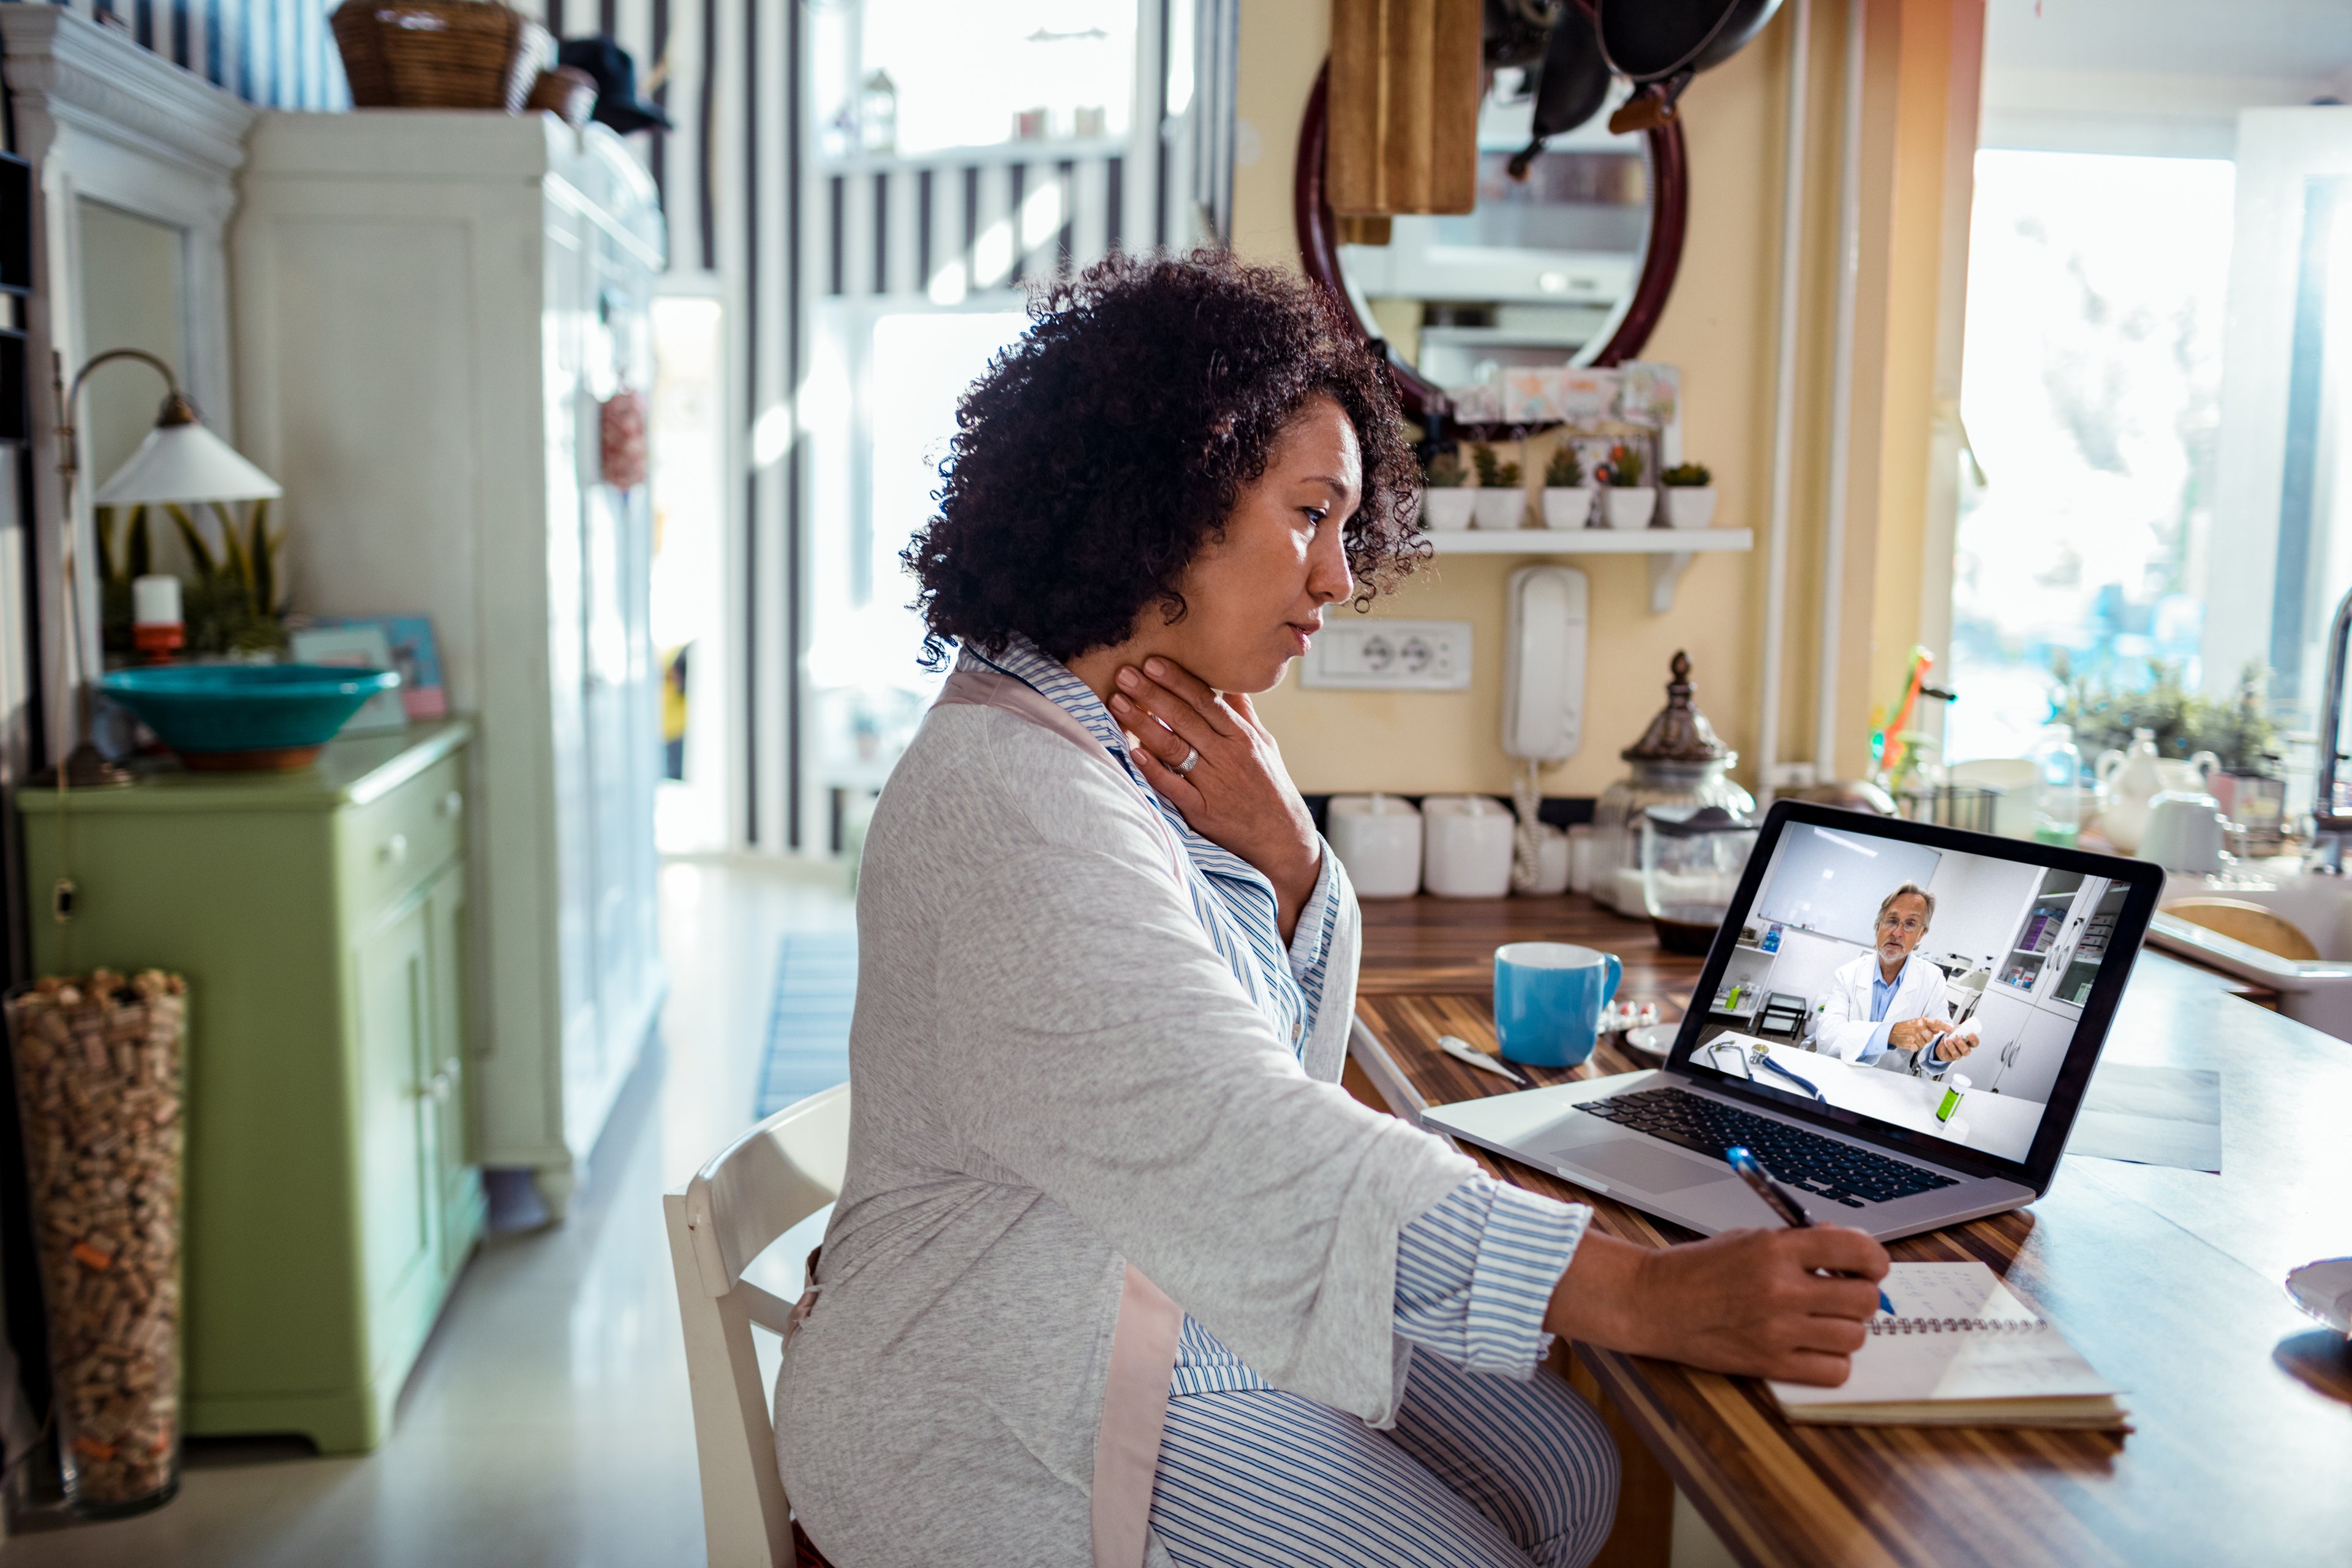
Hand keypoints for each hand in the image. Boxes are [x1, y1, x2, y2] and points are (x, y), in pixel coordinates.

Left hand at [1110, 657, 1321, 933]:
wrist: (1283, 839)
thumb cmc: (1271, 788)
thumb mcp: (1265, 745)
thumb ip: (1244, 714)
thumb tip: (1229, 684)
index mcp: (1242, 737)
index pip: (1205, 701)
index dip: (1177, 680)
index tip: (1153, 662)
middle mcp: (1227, 756)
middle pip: (1184, 718)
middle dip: (1151, 694)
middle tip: (1125, 674)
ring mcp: (1214, 784)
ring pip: (1173, 747)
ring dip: (1143, 724)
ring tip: (1118, 703)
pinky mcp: (1203, 811)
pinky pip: (1173, 786)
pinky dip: (1153, 769)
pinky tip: (1134, 752)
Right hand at [1545, 1227, 1889, 1385]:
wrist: (1655, 1303)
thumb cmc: (1700, 1268)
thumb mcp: (1749, 1237)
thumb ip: (1800, 1242)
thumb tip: (1847, 1251)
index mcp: (1776, 1250)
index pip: (1856, 1250)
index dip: (1875, 1258)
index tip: (1870, 1265)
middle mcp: (1782, 1290)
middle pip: (1864, 1299)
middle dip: (1861, 1294)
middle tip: (1843, 1293)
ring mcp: (1778, 1331)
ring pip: (1854, 1337)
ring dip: (1845, 1328)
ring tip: (1822, 1320)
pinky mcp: (1771, 1364)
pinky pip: (1834, 1371)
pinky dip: (1832, 1361)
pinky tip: (1813, 1347)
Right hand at [1889, 1016, 1952, 1054]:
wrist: (1892, 1032)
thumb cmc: (1906, 1027)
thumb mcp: (1918, 1023)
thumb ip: (1929, 1026)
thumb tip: (1939, 1029)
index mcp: (1922, 1021)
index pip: (1936, 1023)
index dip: (1945, 1027)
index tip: (1951, 1030)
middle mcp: (1918, 1027)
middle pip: (1930, 1037)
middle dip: (1926, 1039)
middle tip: (1920, 1036)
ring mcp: (1914, 1035)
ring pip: (1924, 1044)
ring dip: (1920, 1043)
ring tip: (1913, 1039)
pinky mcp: (1910, 1043)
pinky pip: (1917, 1048)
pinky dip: (1914, 1047)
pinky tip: (1910, 1043)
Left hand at [1932, 1027, 1978, 1062]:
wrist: (1944, 1043)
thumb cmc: (1953, 1036)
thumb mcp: (1957, 1030)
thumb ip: (1959, 1028)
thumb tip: (1960, 1026)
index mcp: (1968, 1043)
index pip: (1975, 1043)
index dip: (1974, 1040)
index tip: (1970, 1035)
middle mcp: (1964, 1051)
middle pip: (1967, 1051)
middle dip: (1962, 1045)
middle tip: (1957, 1038)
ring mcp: (1957, 1055)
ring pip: (1957, 1055)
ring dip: (1952, 1047)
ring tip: (1947, 1040)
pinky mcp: (1948, 1057)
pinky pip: (1946, 1055)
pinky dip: (1943, 1049)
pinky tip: (1941, 1043)